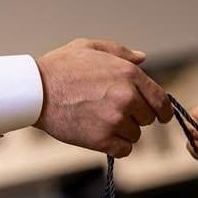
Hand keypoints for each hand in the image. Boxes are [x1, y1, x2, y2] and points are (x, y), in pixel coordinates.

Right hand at [35, 38, 172, 157]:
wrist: (35, 91)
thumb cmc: (61, 67)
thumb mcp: (91, 47)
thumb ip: (121, 53)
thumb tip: (143, 58)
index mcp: (129, 74)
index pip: (161, 100)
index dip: (162, 111)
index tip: (160, 116)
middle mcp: (127, 97)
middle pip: (148, 119)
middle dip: (136, 117)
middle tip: (112, 111)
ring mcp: (116, 120)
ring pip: (135, 135)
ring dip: (123, 132)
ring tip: (100, 120)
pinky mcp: (103, 139)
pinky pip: (124, 150)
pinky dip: (116, 146)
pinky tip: (102, 136)